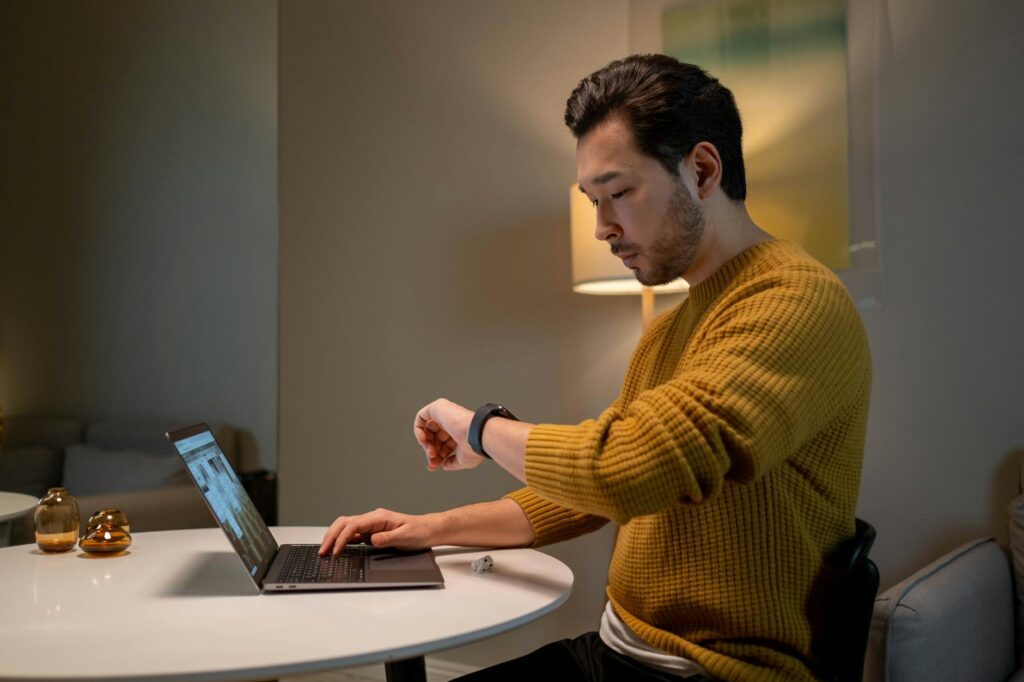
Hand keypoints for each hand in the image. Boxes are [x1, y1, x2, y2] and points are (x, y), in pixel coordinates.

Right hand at [319, 508, 440, 555]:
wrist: (428, 530)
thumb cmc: (419, 532)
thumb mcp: (406, 536)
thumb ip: (388, 538)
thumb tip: (371, 539)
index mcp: (379, 517)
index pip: (353, 525)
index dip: (342, 538)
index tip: (336, 551)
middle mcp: (373, 518)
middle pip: (344, 523)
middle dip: (331, 536)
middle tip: (322, 551)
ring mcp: (371, 524)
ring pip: (346, 527)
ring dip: (334, 537)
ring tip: (325, 550)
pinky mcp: (372, 531)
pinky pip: (353, 533)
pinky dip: (343, 540)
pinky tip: (338, 548)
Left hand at [414, 398, 483, 470]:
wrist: (477, 435)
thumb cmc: (475, 446)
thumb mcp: (463, 460)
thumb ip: (452, 463)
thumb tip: (444, 465)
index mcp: (459, 434)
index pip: (442, 445)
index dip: (437, 456)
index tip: (434, 465)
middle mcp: (452, 423)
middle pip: (433, 438)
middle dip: (430, 451)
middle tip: (432, 458)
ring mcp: (445, 415)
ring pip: (427, 429)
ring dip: (425, 443)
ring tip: (430, 452)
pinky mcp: (438, 407)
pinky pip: (421, 416)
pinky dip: (418, 429)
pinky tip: (423, 439)